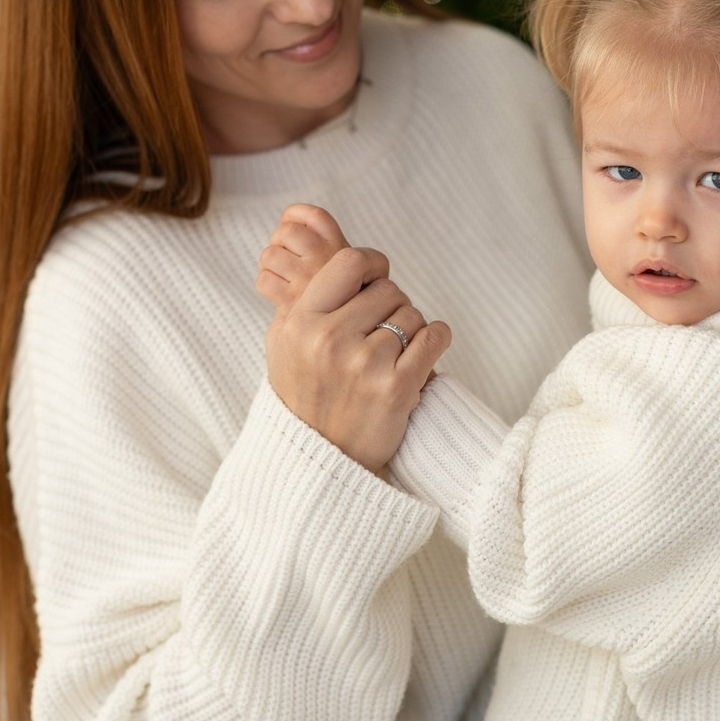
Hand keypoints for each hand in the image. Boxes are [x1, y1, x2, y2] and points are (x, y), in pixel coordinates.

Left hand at [256, 203, 350, 310]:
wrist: (356, 341)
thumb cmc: (351, 307)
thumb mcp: (356, 272)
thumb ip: (329, 247)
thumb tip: (288, 218)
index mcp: (343, 250)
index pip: (314, 217)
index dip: (296, 215)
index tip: (292, 224)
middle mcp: (327, 261)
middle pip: (287, 232)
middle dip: (279, 241)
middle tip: (286, 257)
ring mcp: (310, 280)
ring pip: (271, 255)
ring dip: (270, 264)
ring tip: (283, 277)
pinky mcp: (294, 302)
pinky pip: (265, 281)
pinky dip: (267, 285)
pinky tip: (279, 295)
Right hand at [258, 207, 450, 471]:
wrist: (318, 461)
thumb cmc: (303, 396)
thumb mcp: (283, 343)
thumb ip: (304, 298)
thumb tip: (339, 259)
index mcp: (301, 321)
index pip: (349, 262)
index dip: (371, 263)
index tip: (377, 275)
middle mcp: (330, 339)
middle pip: (388, 289)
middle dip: (391, 305)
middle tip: (381, 331)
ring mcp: (365, 364)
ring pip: (412, 314)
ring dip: (411, 329)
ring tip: (392, 354)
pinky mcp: (397, 389)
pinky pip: (435, 338)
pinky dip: (435, 340)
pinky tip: (422, 354)